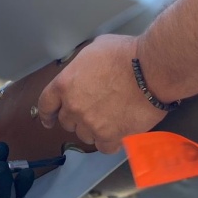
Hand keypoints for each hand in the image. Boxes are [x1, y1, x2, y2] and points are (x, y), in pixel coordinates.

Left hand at [37, 35, 165, 152]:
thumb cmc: (125, 54)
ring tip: (109, 119)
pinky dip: (109, 142)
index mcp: (65, 84)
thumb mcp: (94, 49)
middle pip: (67, 122)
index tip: (49, 120)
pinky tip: (117, 134)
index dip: (47, 114)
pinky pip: (104, 147)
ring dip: (93, 130)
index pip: (46, 104)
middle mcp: (74, 106)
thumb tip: (86, 71)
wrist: (151, 70)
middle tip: (93, 111)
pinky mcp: (111, 136)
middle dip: (76, 118)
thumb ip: (83, 66)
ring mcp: (91, 123)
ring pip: (84, 136)